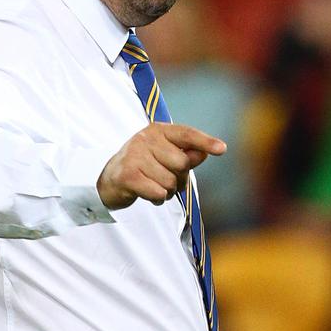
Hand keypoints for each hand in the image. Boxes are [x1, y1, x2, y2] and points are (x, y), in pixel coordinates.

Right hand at [97, 123, 226, 209]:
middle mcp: (145, 139)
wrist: (108, 180)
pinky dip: (158, 198)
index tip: (222, 149)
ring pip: (171, 182)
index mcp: (157, 131)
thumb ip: (186, 155)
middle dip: (180, 178)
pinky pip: (159, 192)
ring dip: (168, 191)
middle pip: (182, 163)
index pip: (186, 134)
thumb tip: (203, 154)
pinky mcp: (128, 176)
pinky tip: (147, 193)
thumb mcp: (164, 156)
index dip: (205, 142)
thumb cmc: (143, 167)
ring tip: (154, 185)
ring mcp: (135, 156)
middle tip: (165, 179)